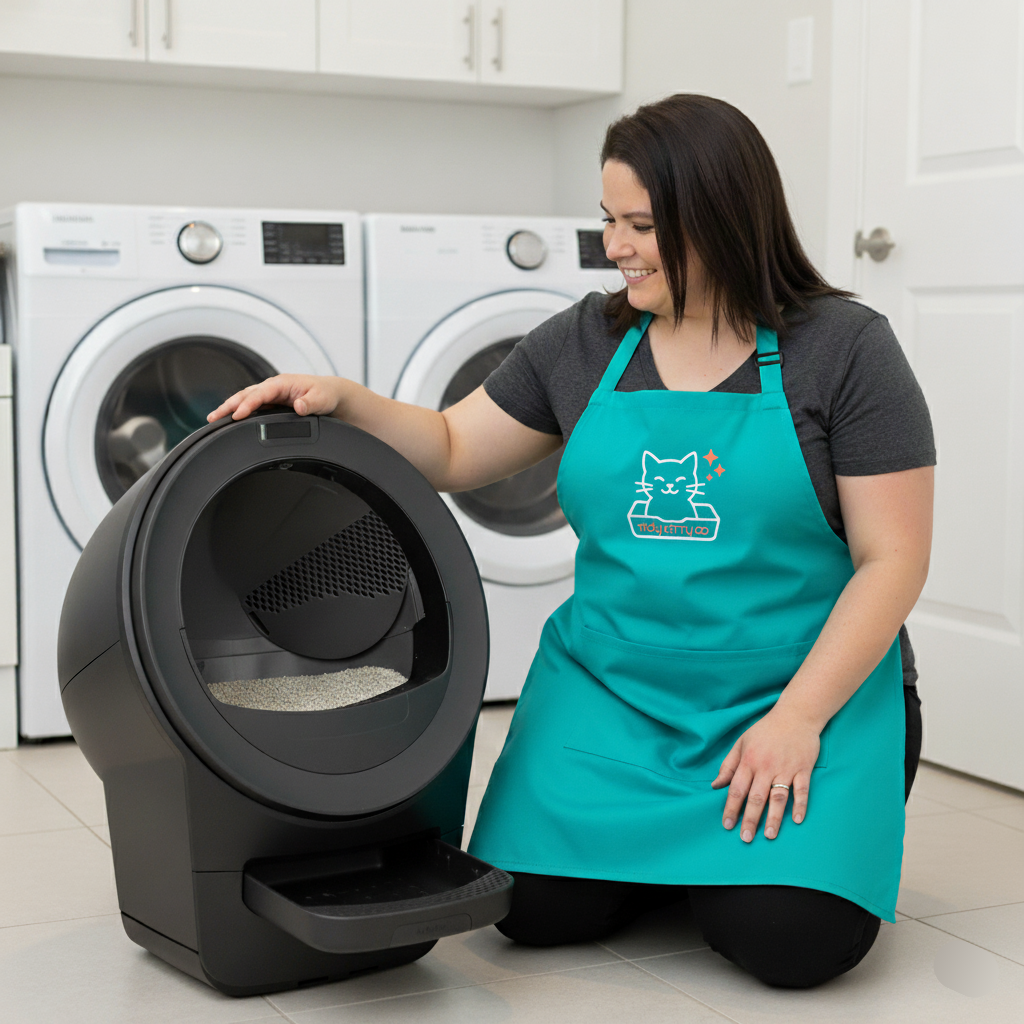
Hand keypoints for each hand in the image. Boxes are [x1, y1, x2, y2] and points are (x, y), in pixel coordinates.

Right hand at [206, 374, 346, 422]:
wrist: (330, 394)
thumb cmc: (325, 394)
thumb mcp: (322, 399)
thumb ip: (310, 403)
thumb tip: (298, 406)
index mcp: (282, 383)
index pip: (259, 394)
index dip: (247, 404)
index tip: (237, 416)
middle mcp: (273, 387)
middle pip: (246, 395)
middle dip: (229, 405)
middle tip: (213, 417)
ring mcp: (270, 395)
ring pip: (245, 399)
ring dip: (229, 408)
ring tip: (213, 419)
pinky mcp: (271, 403)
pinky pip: (251, 406)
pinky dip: (238, 411)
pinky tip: (229, 421)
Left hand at [710, 709, 820, 841]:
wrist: (795, 715)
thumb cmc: (765, 730)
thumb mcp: (741, 742)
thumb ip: (728, 765)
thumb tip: (716, 785)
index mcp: (749, 760)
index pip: (737, 788)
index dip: (731, 807)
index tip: (727, 825)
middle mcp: (766, 766)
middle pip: (756, 797)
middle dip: (750, 819)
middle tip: (746, 838)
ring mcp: (786, 768)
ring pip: (778, 796)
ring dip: (774, 817)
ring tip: (770, 835)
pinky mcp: (804, 769)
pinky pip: (802, 790)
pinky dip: (800, 804)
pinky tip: (797, 820)